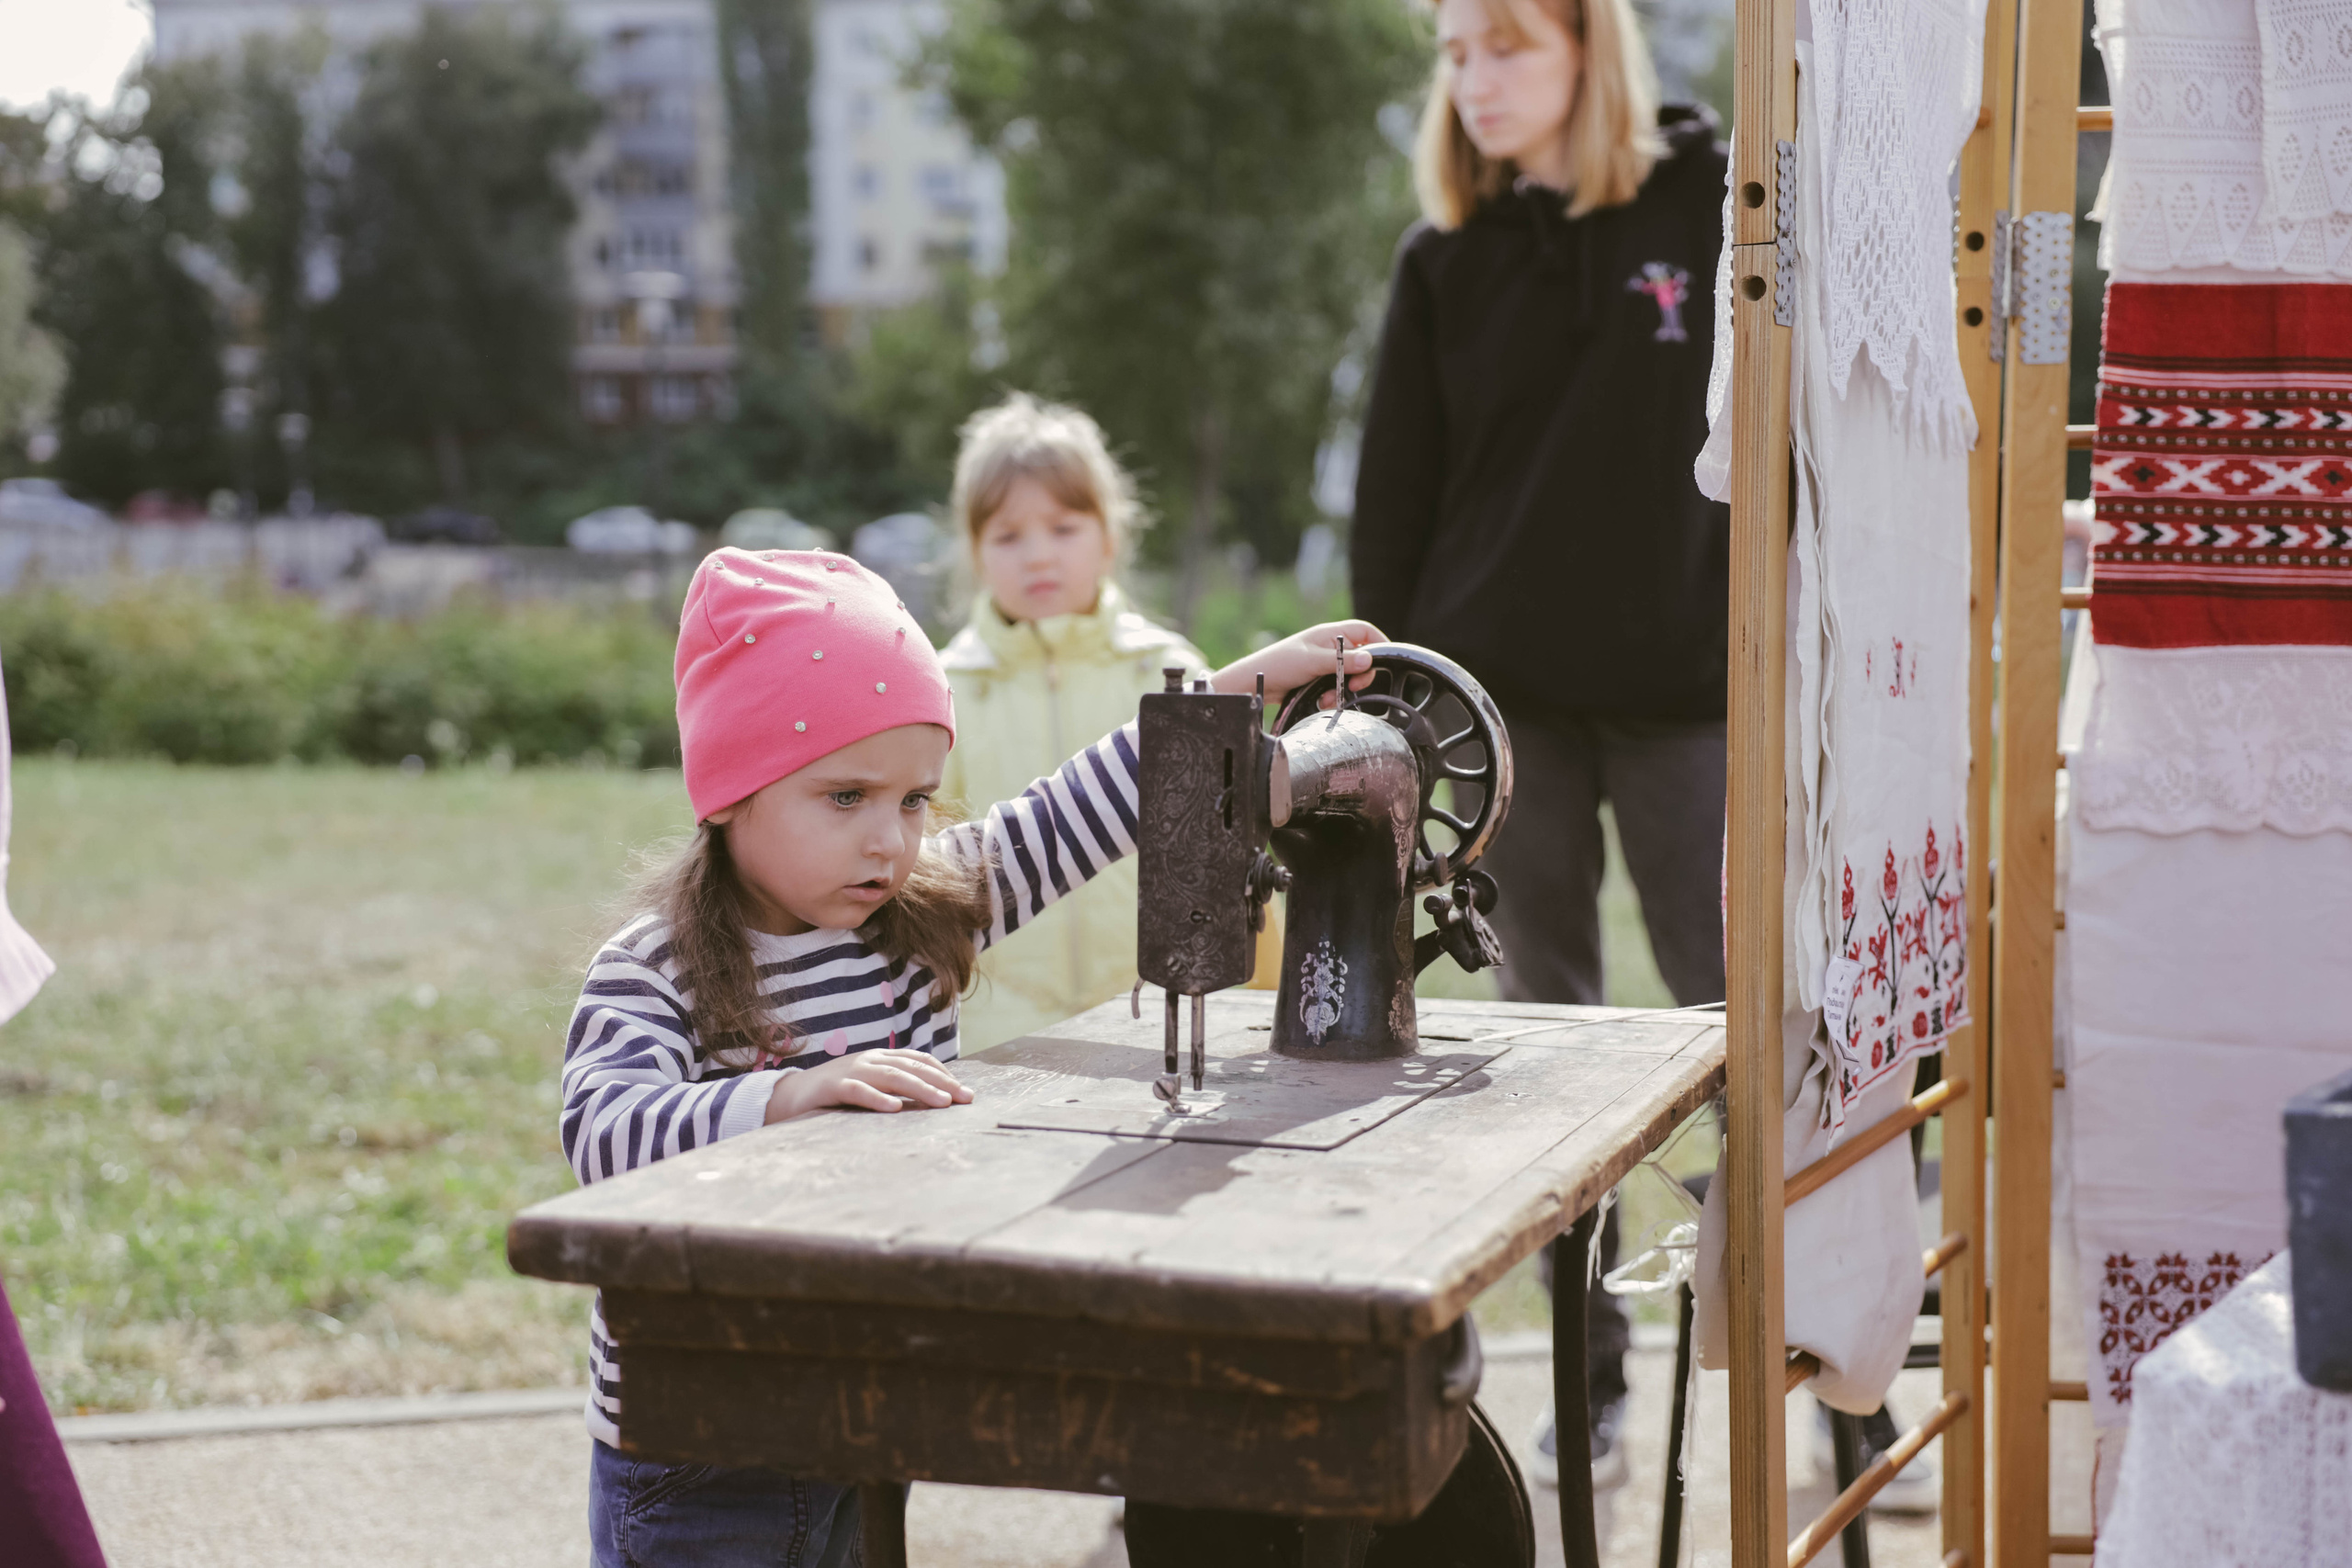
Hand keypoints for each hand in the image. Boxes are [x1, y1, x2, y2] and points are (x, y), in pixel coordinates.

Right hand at [762, 1048, 974, 1121]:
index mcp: (880, 1058)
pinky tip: (895, 1108)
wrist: (787, 1097)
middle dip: (942, 1082)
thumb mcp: (868, 1086)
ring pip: (892, 1077)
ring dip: (920, 1089)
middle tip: (965, 1099)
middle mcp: (869, 1060)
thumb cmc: (834, 1094)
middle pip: (912, 1068)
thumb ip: (893, 1088)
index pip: (919, 1060)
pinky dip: (878, 1099)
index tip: (965, 1092)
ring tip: (942, 1103)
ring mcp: (851, 1070)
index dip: (944, 1074)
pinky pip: (858, 1091)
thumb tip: (930, 1099)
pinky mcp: (832, 1087)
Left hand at [1209, 620, 1384, 704]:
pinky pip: (1335, 687)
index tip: (1385, 661)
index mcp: (1330, 634)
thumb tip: (1369, 660)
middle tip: (1353, 686)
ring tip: (1328, 698)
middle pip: (1360, 658)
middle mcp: (1329, 646)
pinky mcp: (1316, 679)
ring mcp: (1323, 663)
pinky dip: (1332, 696)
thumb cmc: (1280, 664)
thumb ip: (1342, 661)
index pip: (1365, 631)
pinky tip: (1320, 701)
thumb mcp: (1314, 661)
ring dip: (1343, 689)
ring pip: (1348, 676)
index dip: (1378, 643)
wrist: (1256, 682)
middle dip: (1360, 675)